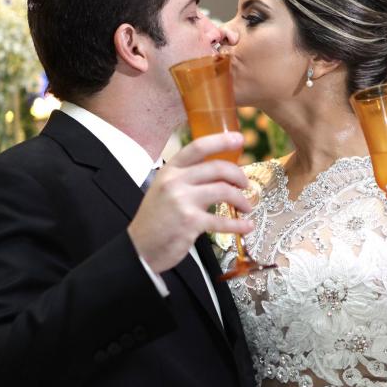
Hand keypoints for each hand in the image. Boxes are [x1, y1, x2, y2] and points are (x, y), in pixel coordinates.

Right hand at [128, 132, 253, 273]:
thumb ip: (187, 179)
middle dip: (238, 175)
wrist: (140, 248)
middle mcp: (175, 182)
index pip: (198, 147)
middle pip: (216, 168)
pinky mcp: (190, 222)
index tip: (239, 138)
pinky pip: (222, 220)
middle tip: (245, 184)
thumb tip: (220, 174)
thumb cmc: (155, 220)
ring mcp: (182, 201)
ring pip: (223, 191)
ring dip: (241, 199)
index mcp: (170, 170)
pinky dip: (238, 225)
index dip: (221, 141)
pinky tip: (246, 226)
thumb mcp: (164, 189)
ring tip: (246, 206)